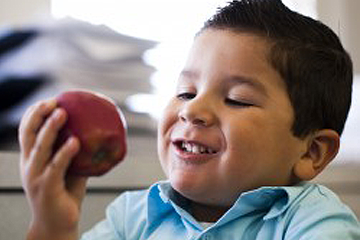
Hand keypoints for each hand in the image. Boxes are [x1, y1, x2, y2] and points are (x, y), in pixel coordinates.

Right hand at [19, 99, 87, 239]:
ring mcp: (35, 177)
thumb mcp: (69, 167)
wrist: (57, 224)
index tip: (50, 100)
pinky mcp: (46, 188)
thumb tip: (98, 133)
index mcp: (31, 158)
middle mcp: (29, 165)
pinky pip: (56, 166)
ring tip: (62, 113)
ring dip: (51, 128)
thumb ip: (76, 151)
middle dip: (38, 114)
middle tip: (54, 102)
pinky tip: (75, 142)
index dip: (34, 113)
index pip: (26, 130)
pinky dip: (65, 153)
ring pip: (40, 147)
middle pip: (28, 134)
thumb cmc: (64, 193)